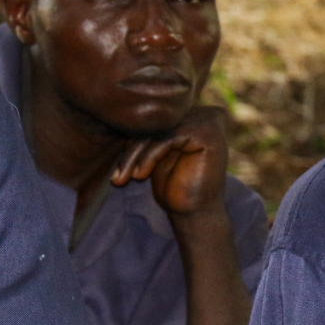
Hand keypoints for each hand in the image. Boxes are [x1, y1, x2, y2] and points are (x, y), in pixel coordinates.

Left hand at [111, 105, 228, 217]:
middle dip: (131, 150)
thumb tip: (117, 111)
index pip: (155, 121)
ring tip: (123, 179)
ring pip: (158, 131)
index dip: (132, 142)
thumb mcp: (157, 153)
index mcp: (195, 115)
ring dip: (135, 156)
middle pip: (156, 124)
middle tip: (116, 178)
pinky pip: (166, 138)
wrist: (196, 213)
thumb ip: (148, 131)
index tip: (115, 168)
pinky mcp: (207, 132)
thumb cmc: (176, 186)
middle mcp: (206, 113)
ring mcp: (209, 121)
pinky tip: (140, 176)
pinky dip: (149, 157)